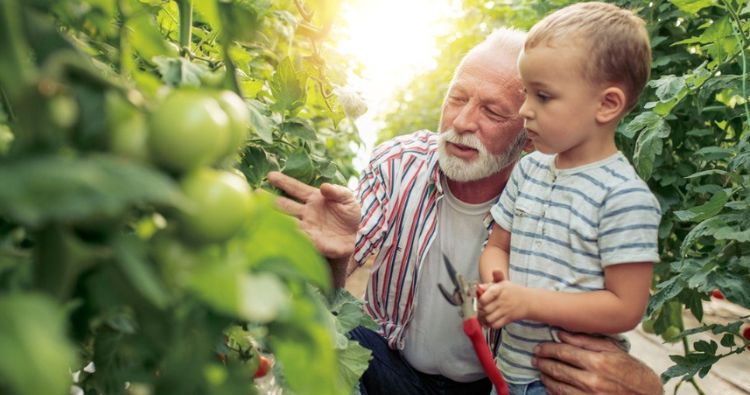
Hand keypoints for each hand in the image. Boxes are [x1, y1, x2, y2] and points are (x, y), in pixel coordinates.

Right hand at [267, 171, 359, 258]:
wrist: (356, 236)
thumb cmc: (349, 215)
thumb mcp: (348, 199)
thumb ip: (338, 192)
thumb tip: (324, 187)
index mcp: (313, 198)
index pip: (295, 188)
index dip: (284, 182)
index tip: (270, 175)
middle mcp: (306, 213)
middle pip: (285, 205)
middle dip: (271, 201)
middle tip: (256, 194)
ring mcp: (308, 227)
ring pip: (289, 222)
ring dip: (277, 219)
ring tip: (262, 216)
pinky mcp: (315, 242)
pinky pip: (303, 239)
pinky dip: (296, 237)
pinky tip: (285, 236)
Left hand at [477, 274, 529, 328]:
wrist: (528, 301)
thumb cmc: (512, 291)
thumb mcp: (502, 284)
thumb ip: (488, 285)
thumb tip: (478, 287)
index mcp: (499, 290)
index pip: (484, 298)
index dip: (479, 300)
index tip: (480, 300)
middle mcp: (502, 301)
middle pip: (484, 309)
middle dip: (479, 310)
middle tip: (480, 309)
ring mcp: (505, 311)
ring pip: (488, 319)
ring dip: (483, 318)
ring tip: (483, 315)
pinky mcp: (508, 319)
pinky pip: (495, 325)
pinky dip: (490, 324)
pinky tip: (489, 320)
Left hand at [533, 331, 662, 394]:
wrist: (646, 394)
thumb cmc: (630, 369)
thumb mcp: (612, 349)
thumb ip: (586, 340)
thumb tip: (561, 333)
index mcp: (598, 361)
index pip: (564, 352)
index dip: (547, 349)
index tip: (539, 347)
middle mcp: (592, 380)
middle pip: (557, 369)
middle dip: (543, 363)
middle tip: (535, 358)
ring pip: (558, 386)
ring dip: (546, 377)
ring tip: (541, 371)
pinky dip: (554, 391)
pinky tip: (551, 385)